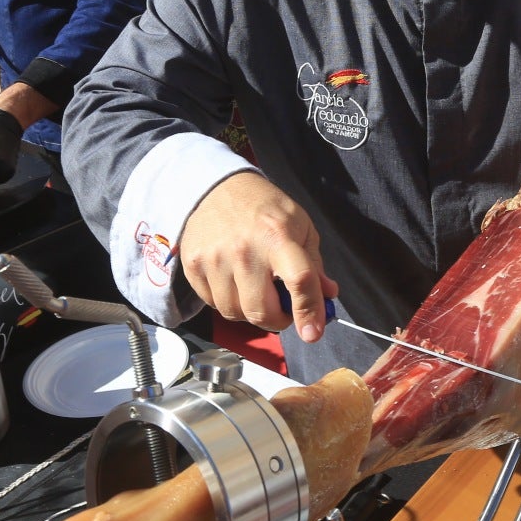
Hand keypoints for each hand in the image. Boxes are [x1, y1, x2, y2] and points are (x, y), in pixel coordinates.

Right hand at [180, 172, 340, 343]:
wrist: (216, 187)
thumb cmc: (262, 207)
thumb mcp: (299, 225)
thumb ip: (314, 263)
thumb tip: (327, 295)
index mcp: (278, 236)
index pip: (299, 280)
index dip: (309, 311)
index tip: (313, 333)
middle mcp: (244, 249)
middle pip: (262, 311)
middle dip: (278, 319)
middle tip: (283, 307)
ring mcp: (214, 259)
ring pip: (236, 313)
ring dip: (251, 311)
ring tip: (256, 288)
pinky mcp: (193, 266)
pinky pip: (214, 305)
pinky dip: (228, 302)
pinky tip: (234, 281)